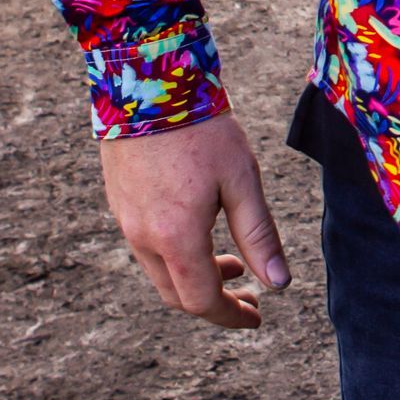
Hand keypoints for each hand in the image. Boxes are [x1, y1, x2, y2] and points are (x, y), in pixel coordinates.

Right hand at [101, 110, 290, 329]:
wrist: (148, 82)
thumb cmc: (201, 128)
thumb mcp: (241, 180)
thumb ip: (259, 235)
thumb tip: (280, 284)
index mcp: (175, 238)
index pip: (201, 300)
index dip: (230, 317)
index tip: (256, 318)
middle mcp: (143, 237)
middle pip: (176, 294)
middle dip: (213, 301)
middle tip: (249, 294)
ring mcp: (126, 221)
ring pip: (160, 272)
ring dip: (195, 276)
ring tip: (231, 261)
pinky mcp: (119, 202)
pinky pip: (146, 247)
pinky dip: (176, 256)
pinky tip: (200, 232)